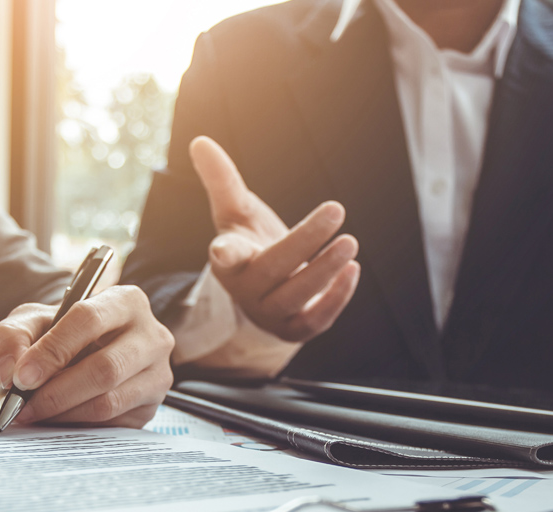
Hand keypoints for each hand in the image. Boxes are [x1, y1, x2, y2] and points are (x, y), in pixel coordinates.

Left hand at [0, 285, 174, 427]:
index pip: (89, 320)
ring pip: (109, 401)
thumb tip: (11, 372)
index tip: (22, 377)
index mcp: (125, 301)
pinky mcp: (151, 405)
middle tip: (23, 406)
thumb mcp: (31, 322)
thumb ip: (11, 337)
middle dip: (56, 392)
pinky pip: (113, 423)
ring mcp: (157, 373)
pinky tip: (57, 420)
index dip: (52, 351)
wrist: (85, 353)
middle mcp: (152, 335)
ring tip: (34, 414)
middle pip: (104, 368)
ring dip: (64, 413)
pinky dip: (78, 425)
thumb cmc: (62, 333)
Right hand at [190, 135, 360, 342]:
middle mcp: (247, 290)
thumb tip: (199, 141)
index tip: (221, 249)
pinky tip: (352, 270)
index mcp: (229, 261)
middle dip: (305, 242)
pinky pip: (314, 321)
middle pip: (273, 270)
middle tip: (336, 209)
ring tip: (350, 243)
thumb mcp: (236, 212)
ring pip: (296, 296)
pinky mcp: (293, 329)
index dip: (225, 253)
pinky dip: (336, 298)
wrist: (263, 293)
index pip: (225, 257)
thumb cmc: (250, 244)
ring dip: (325, 270)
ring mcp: (269, 313)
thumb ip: (222, 180)